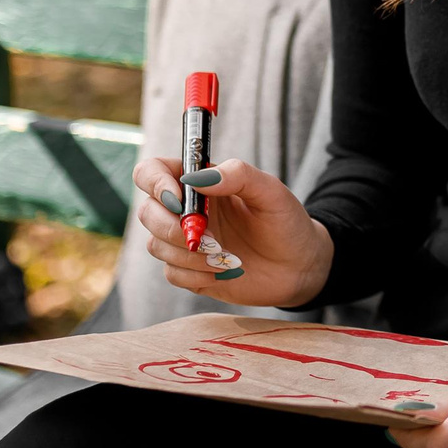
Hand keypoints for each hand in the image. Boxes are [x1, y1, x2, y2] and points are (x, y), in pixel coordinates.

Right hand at [131, 157, 333, 308]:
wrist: (300, 267)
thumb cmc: (286, 222)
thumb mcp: (271, 192)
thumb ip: (238, 174)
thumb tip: (197, 178)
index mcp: (199, 182)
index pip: (152, 172)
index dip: (155, 183)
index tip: (179, 200)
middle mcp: (186, 210)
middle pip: (147, 212)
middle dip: (173, 228)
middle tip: (211, 238)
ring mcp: (185, 241)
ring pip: (156, 245)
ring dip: (189, 255)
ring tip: (228, 256)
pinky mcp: (189, 271)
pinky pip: (171, 273)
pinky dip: (195, 275)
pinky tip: (224, 272)